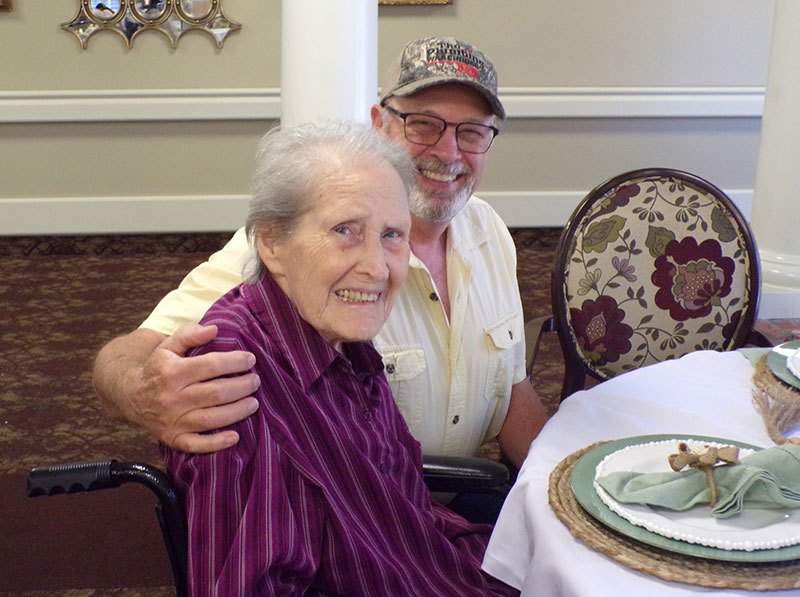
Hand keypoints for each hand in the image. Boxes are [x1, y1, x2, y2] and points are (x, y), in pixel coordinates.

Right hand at [128, 324, 259, 452]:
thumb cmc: (158, 368)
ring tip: (253, 403)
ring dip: (237, 412)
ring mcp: (172, 420)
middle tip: (255, 381)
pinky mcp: (172, 438)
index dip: (235, 362)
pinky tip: (235, 437)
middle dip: (242, 387)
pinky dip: (216, 443)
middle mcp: (172, 397)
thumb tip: (214, 329)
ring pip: (211, 419)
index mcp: (173, 372)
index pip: (211, 365)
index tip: (251, 359)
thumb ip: (190, 334)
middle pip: (216, 393)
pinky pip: (195, 445)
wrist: (130, 395)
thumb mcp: (168, 346)